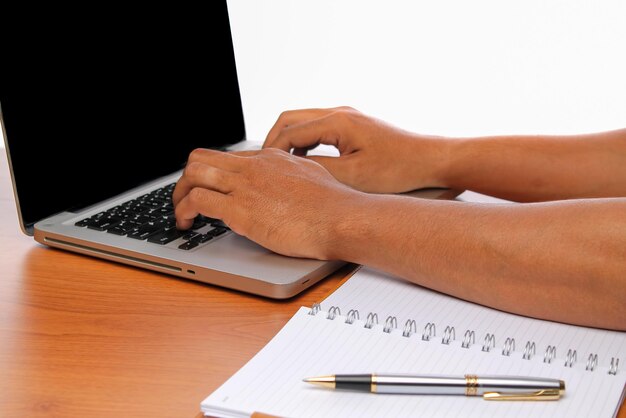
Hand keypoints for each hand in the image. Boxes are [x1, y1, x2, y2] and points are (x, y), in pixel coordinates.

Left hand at [172, 148, 363, 258]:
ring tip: (180, 214)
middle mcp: (253, 166)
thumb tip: (283, 186)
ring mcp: (245, 185)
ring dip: (178, 194)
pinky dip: (183, 211)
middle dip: (187, 178)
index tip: (209, 189)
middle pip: (202, 158)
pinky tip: (186, 225)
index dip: (212, 174)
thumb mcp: (310, 178)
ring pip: (193, 173)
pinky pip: (197, 201)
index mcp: (271, 158)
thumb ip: (290, 178)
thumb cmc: (333, 205)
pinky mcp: (240, 209)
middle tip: (185, 198)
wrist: (340, 218)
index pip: (228, 158)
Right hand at [263, 107, 449, 192]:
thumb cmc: (399, 168)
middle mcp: (340, 113)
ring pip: (303, 122)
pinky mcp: (353, 125)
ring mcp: (347, 117)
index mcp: (337, 121)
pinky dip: (305, 142)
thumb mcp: (354, 176)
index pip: (289, 132)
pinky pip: (318, 128)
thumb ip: (318, 170)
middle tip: (265, 165)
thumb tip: (290, 169)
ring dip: (289, 141)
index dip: (270, 151)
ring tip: (281, 166)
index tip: (261, 169)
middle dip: (274, 141)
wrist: (429, 160)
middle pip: (290, 119)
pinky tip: (306, 163)